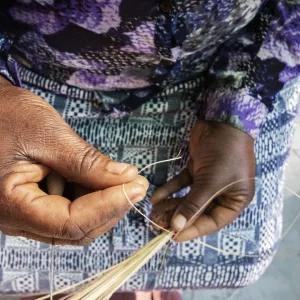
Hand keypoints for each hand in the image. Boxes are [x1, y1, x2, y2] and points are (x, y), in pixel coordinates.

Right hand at [0, 77, 147, 244]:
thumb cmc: (7, 115)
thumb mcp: (48, 135)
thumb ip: (87, 163)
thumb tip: (127, 178)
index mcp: (11, 204)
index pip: (71, 222)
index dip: (109, 206)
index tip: (137, 186)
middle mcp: (17, 218)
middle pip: (76, 229)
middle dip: (111, 207)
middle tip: (136, 183)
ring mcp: (27, 213)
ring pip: (76, 223)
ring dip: (104, 203)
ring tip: (122, 178)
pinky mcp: (36, 203)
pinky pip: (69, 210)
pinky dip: (91, 196)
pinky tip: (102, 178)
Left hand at [151, 120, 254, 241]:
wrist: (222, 121)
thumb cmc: (225, 154)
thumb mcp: (212, 182)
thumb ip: (194, 204)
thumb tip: (177, 227)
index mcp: (234, 200)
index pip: (212, 222)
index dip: (193, 230)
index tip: (173, 237)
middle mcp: (221, 193)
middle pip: (197, 211)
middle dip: (178, 218)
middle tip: (157, 225)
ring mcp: (207, 181)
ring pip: (187, 198)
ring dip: (171, 205)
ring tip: (153, 213)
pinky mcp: (195, 170)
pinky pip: (181, 184)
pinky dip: (169, 190)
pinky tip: (156, 197)